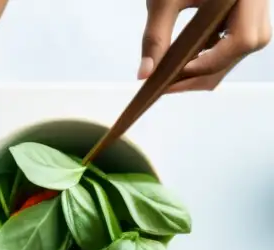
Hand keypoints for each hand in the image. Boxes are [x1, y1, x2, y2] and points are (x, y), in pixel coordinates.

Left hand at [140, 0, 270, 91]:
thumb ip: (154, 36)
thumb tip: (144, 75)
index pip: (241, 40)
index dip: (210, 63)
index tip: (174, 78)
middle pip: (245, 48)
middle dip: (207, 72)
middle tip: (168, 87)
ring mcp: (259, 4)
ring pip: (243, 47)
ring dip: (210, 65)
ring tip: (173, 77)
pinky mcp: (249, 8)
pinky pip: (237, 37)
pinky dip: (213, 52)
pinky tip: (184, 60)